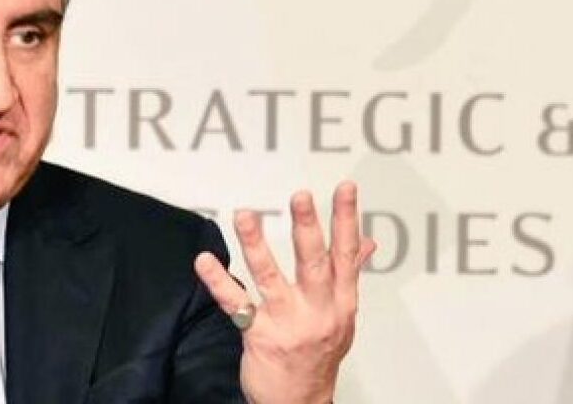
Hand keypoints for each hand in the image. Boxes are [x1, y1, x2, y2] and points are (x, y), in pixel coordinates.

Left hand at [193, 181, 376, 403]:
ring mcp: (287, 324)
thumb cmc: (319, 354)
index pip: (347, 254)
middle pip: (314, 264)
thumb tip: (367, 242)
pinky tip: (204, 261)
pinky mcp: (259, 336)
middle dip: (308, 228)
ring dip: (256, 245)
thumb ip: (349, 275)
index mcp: (341, 302)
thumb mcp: (343, 316)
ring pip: (271, 279)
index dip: (347, 220)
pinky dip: (218, 281)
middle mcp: (318, 311)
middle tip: (301, 196)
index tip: (345, 189)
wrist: (301, 403)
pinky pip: (235, 304)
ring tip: (244, 215)